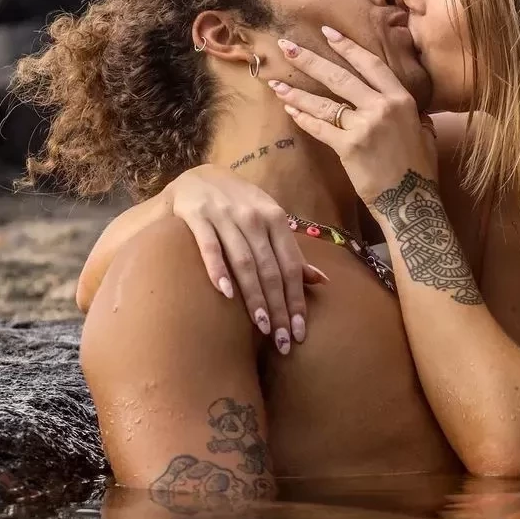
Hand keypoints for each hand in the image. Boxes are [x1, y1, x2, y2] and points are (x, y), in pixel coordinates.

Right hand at [165, 165, 327, 351]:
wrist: (198, 177)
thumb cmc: (240, 205)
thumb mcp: (269, 221)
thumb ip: (291, 251)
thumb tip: (321, 281)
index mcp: (276, 219)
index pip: (290, 266)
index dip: (296, 300)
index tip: (299, 332)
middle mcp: (254, 217)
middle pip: (271, 269)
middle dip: (278, 307)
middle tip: (282, 341)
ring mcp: (225, 216)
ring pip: (245, 262)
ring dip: (255, 296)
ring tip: (262, 326)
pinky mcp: (198, 217)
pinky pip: (210, 247)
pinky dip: (218, 269)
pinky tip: (225, 294)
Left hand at [271, 28, 437, 207]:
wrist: (412, 201)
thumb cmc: (420, 169)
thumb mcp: (424, 132)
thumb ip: (412, 114)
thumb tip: (405, 106)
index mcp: (401, 99)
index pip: (370, 64)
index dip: (347, 47)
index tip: (327, 32)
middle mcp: (381, 107)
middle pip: (340, 77)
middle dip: (310, 60)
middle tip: (286, 47)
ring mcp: (364, 126)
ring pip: (323, 103)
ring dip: (297, 92)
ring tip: (275, 82)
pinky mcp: (348, 147)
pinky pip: (320, 128)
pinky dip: (303, 118)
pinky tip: (290, 110)